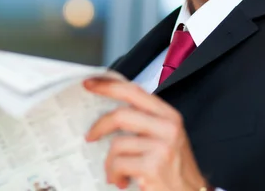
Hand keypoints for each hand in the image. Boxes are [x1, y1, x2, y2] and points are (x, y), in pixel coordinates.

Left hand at [84, 78, 206, 190]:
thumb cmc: (174, 168)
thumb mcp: (166, 136)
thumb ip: (145, 120)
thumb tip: (110, 111)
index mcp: (168, 115)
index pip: (134, 91)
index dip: (109, 85)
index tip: (90, 83)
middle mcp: (168, 127)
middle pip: (121, 114)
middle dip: (100, 125)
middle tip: (90, 135)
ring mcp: (162, 146)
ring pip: (117, 144)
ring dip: (110, 162)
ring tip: (115, 172)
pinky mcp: (153, 166)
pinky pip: (119, 164)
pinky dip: (114, 174)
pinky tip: (122, 181)